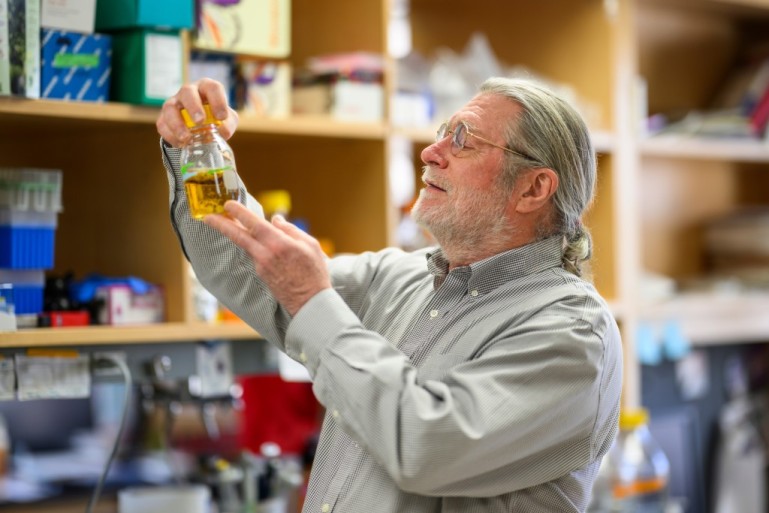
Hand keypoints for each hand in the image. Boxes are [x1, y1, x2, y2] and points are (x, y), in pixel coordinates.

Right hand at [156, 78, 238, 147]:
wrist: (199, 126)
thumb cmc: (215, 117)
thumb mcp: (227, 119)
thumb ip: (228, 124)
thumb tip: (224, 132)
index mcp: (206, 88)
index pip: (212, 87)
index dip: (217, 101)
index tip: (222, 117)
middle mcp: (189, 92)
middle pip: (187, 92)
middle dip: (193, 106)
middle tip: (200, 121)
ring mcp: (174, 103)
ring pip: (170, 107)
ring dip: (177, 123)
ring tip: (186, 138)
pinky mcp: (164, 117)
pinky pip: (162, 124)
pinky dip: (171, 135)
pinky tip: (181, 144)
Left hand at [204, 201, 331, 316]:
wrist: (310, 302)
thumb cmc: (314, 272)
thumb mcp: (310, 245)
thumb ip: (291, 230)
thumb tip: (276, 220)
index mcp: (279, 244)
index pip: (254, 224)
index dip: (239, 213)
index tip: (228, 204)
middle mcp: (265, 254)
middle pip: (239, 236)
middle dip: (221, 225)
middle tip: (207, 216)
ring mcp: (261, 266)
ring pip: (245, 245)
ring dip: (235, 234)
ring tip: (226, 224)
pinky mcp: (261, 275)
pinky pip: (255, 255)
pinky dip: (253, 246)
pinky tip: (256, 243)